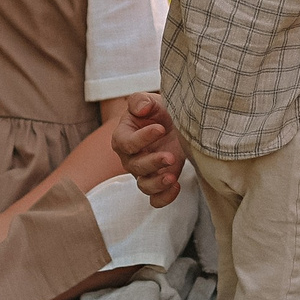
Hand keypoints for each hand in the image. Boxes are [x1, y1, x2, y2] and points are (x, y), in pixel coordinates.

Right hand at [111, 93, 183, 207]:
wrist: (174, 123)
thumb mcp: (150, 101)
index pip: (127, 143)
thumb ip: (140, 101)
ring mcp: (144, 173)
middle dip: (153, 163)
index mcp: (123, 137)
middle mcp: (130, 158)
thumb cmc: (157, 112)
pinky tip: (177, 186)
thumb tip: (141, 109)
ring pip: (144, 186)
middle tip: (170, 156)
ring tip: (172, 178)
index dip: (142, 138)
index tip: (161, 128)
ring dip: (157, 184)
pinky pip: (156, 199)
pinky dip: (165, 198)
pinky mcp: (159, 182)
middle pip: (135, 167)